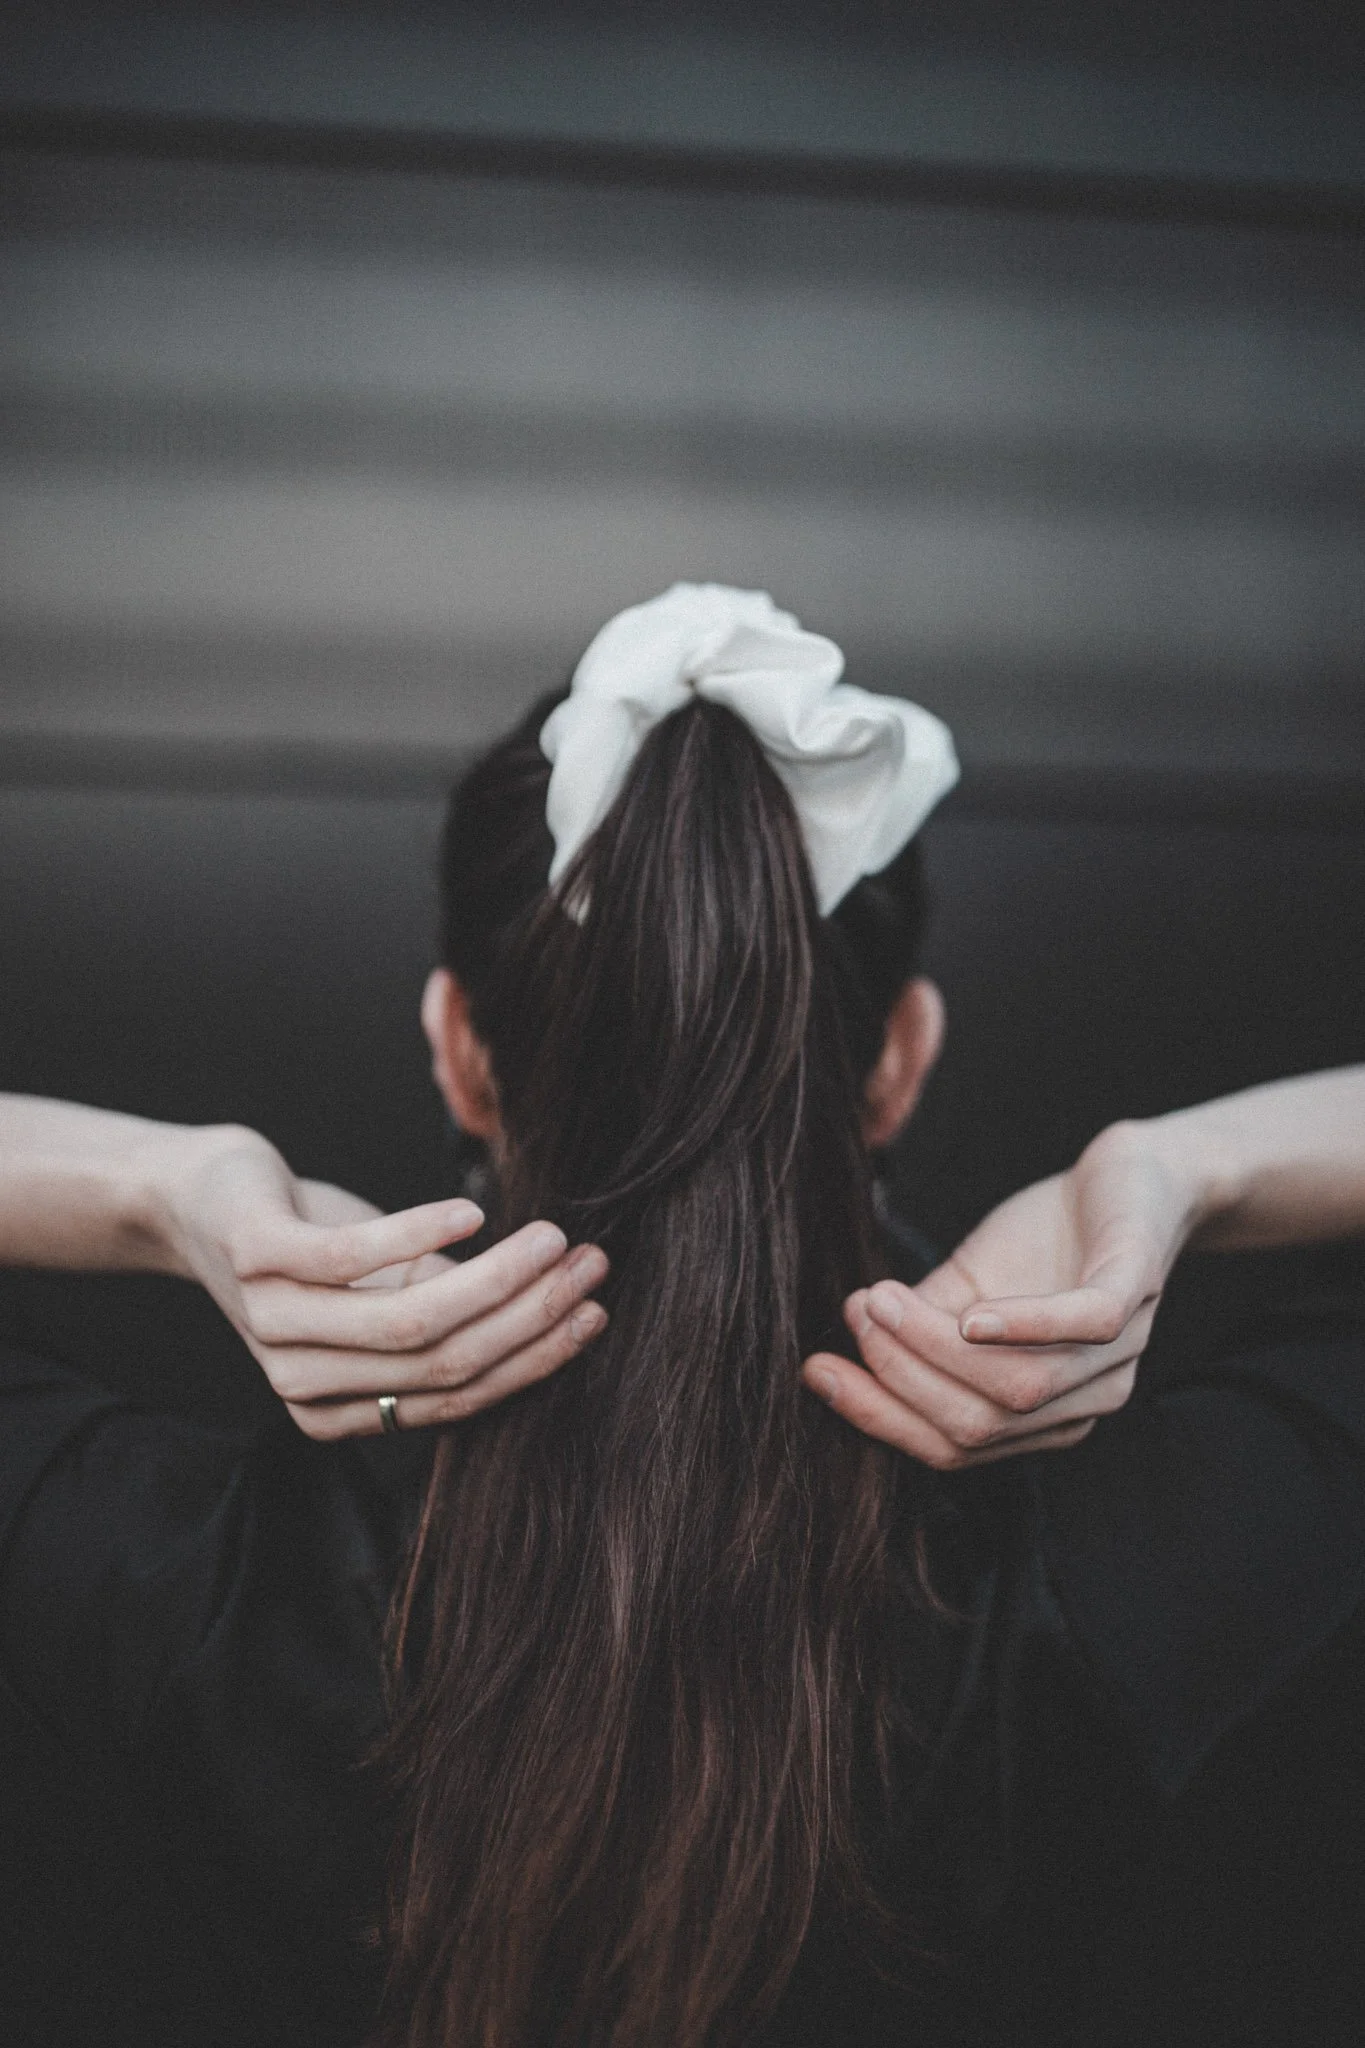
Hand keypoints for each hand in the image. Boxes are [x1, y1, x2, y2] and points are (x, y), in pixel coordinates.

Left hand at [151, 1124, 607, 1437]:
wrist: (199, 1197)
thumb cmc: (309, 1243)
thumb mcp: (386, 1289)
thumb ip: (450, 1312)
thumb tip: (556, 1312)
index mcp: (339, 1410)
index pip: (458, 1397)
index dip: (535, 1356)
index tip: (597, 1311)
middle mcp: (304, 1383)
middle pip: (445, 1363)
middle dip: (533, 1316)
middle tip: (592, 1266)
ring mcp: (278, 1324)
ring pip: (413, 1321)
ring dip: (498, 1279)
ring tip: (554, 1239)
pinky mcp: (262, 1259)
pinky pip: (357, 1260)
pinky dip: (423, 1234)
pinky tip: (472, 1211)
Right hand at [803, 1121, 1202, 1469]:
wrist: (1128, 1174)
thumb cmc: (1046, 1237)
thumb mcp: (966, 1287)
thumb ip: (920, 1328)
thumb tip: (846, 1348)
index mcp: (1041, 1415)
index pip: (951, 1445)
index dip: (879, 1415)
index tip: (817, 1370)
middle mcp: (1084, 1401)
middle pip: (975, 1426)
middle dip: (899, 1377)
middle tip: (855, 1315)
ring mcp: (1119, 1353)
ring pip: (1017, 1387)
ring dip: (936, 1349)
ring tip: (882, 1302)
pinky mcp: (1135, 1290)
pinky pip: (1082, 1328)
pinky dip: (1020, 1327)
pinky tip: (969, 1314)